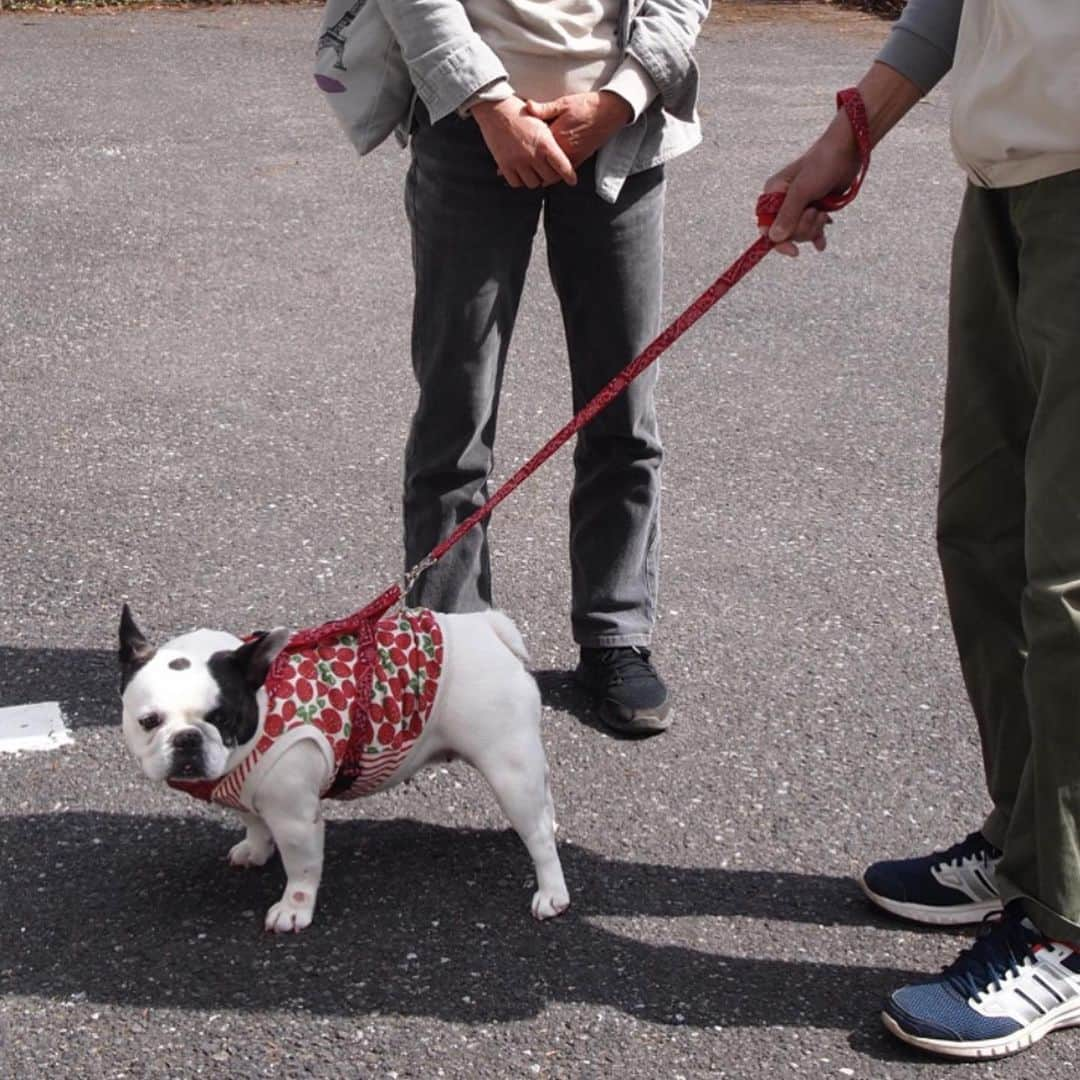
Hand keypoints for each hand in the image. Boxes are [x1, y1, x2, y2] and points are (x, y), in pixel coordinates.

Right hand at [472, 96, 576, 188]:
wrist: (495, 109)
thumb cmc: (519, 112)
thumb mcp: (541, 122)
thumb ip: (551, 141)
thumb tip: (562, 155)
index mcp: (545, 143)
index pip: (562, 166)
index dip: (569, 176)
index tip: (572, 180)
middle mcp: (532, 155)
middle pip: (548, 178)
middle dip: (550, 176)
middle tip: (549, 171)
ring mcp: (518, 162)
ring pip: (533, 183)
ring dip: (535, 179)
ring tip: (534, 171)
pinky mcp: (505, 165)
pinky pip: (516, 183)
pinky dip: (520, 180)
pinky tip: (521, 173)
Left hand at [525, 91, 632, 167]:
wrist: (610, 112)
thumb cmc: (587, 106)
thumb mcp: (563, 103)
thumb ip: (544, 109)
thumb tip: (527, 107)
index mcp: (556, 135)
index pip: (533, 146)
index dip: (523, 146)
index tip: (514, 146)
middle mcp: (563, 150)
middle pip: (540, 164)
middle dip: (528, 165)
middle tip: (516, 164)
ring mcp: (572, 157)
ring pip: (550, 174)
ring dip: (540, 173)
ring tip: (529, 171)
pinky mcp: (579, 160)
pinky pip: (563, 174)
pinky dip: (553, 175)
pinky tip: (546, 173)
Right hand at [761, 61, 923, 256]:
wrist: (848, 149)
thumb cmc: (823, 163)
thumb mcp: (803, 189)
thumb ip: (788, 214)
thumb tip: (773, 238)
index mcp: (773, 194)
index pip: (766, 226)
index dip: (778, 241)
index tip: (794, 251)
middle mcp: (783, 202)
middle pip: (786, 233)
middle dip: (803, 227)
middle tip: (816, 212)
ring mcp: (799, 206)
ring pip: (800, 232)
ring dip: (814, 226)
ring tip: (824, 211)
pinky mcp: (814, 209)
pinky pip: (811, 231)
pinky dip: (817, 236)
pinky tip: (821, 244)